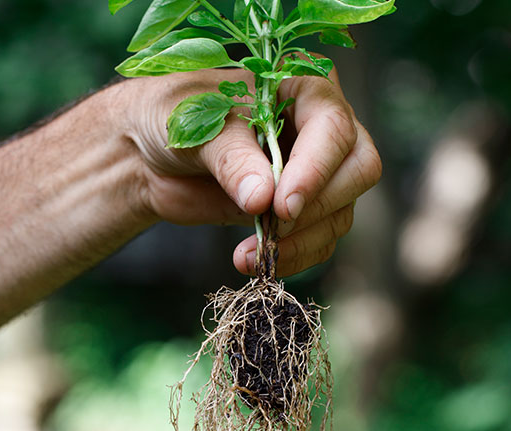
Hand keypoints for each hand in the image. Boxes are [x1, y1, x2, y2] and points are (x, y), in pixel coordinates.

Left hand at [111, 67, 381, 276]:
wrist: (153, 154)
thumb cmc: (178, 117)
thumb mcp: (197, 125)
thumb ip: (231, 158)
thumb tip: (262, 198)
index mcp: (304, 89)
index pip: (334, 129)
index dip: (315, 170)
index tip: (283, 205)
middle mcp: (322, 131)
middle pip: (358, 170)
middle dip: (318, 206)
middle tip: (273, 226)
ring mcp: (318, 174)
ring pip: (341, 212)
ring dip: (300, 241)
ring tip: (249, 254)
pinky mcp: (303, 212)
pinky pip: (320, 242)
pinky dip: (293, 258)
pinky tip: (254, 261)